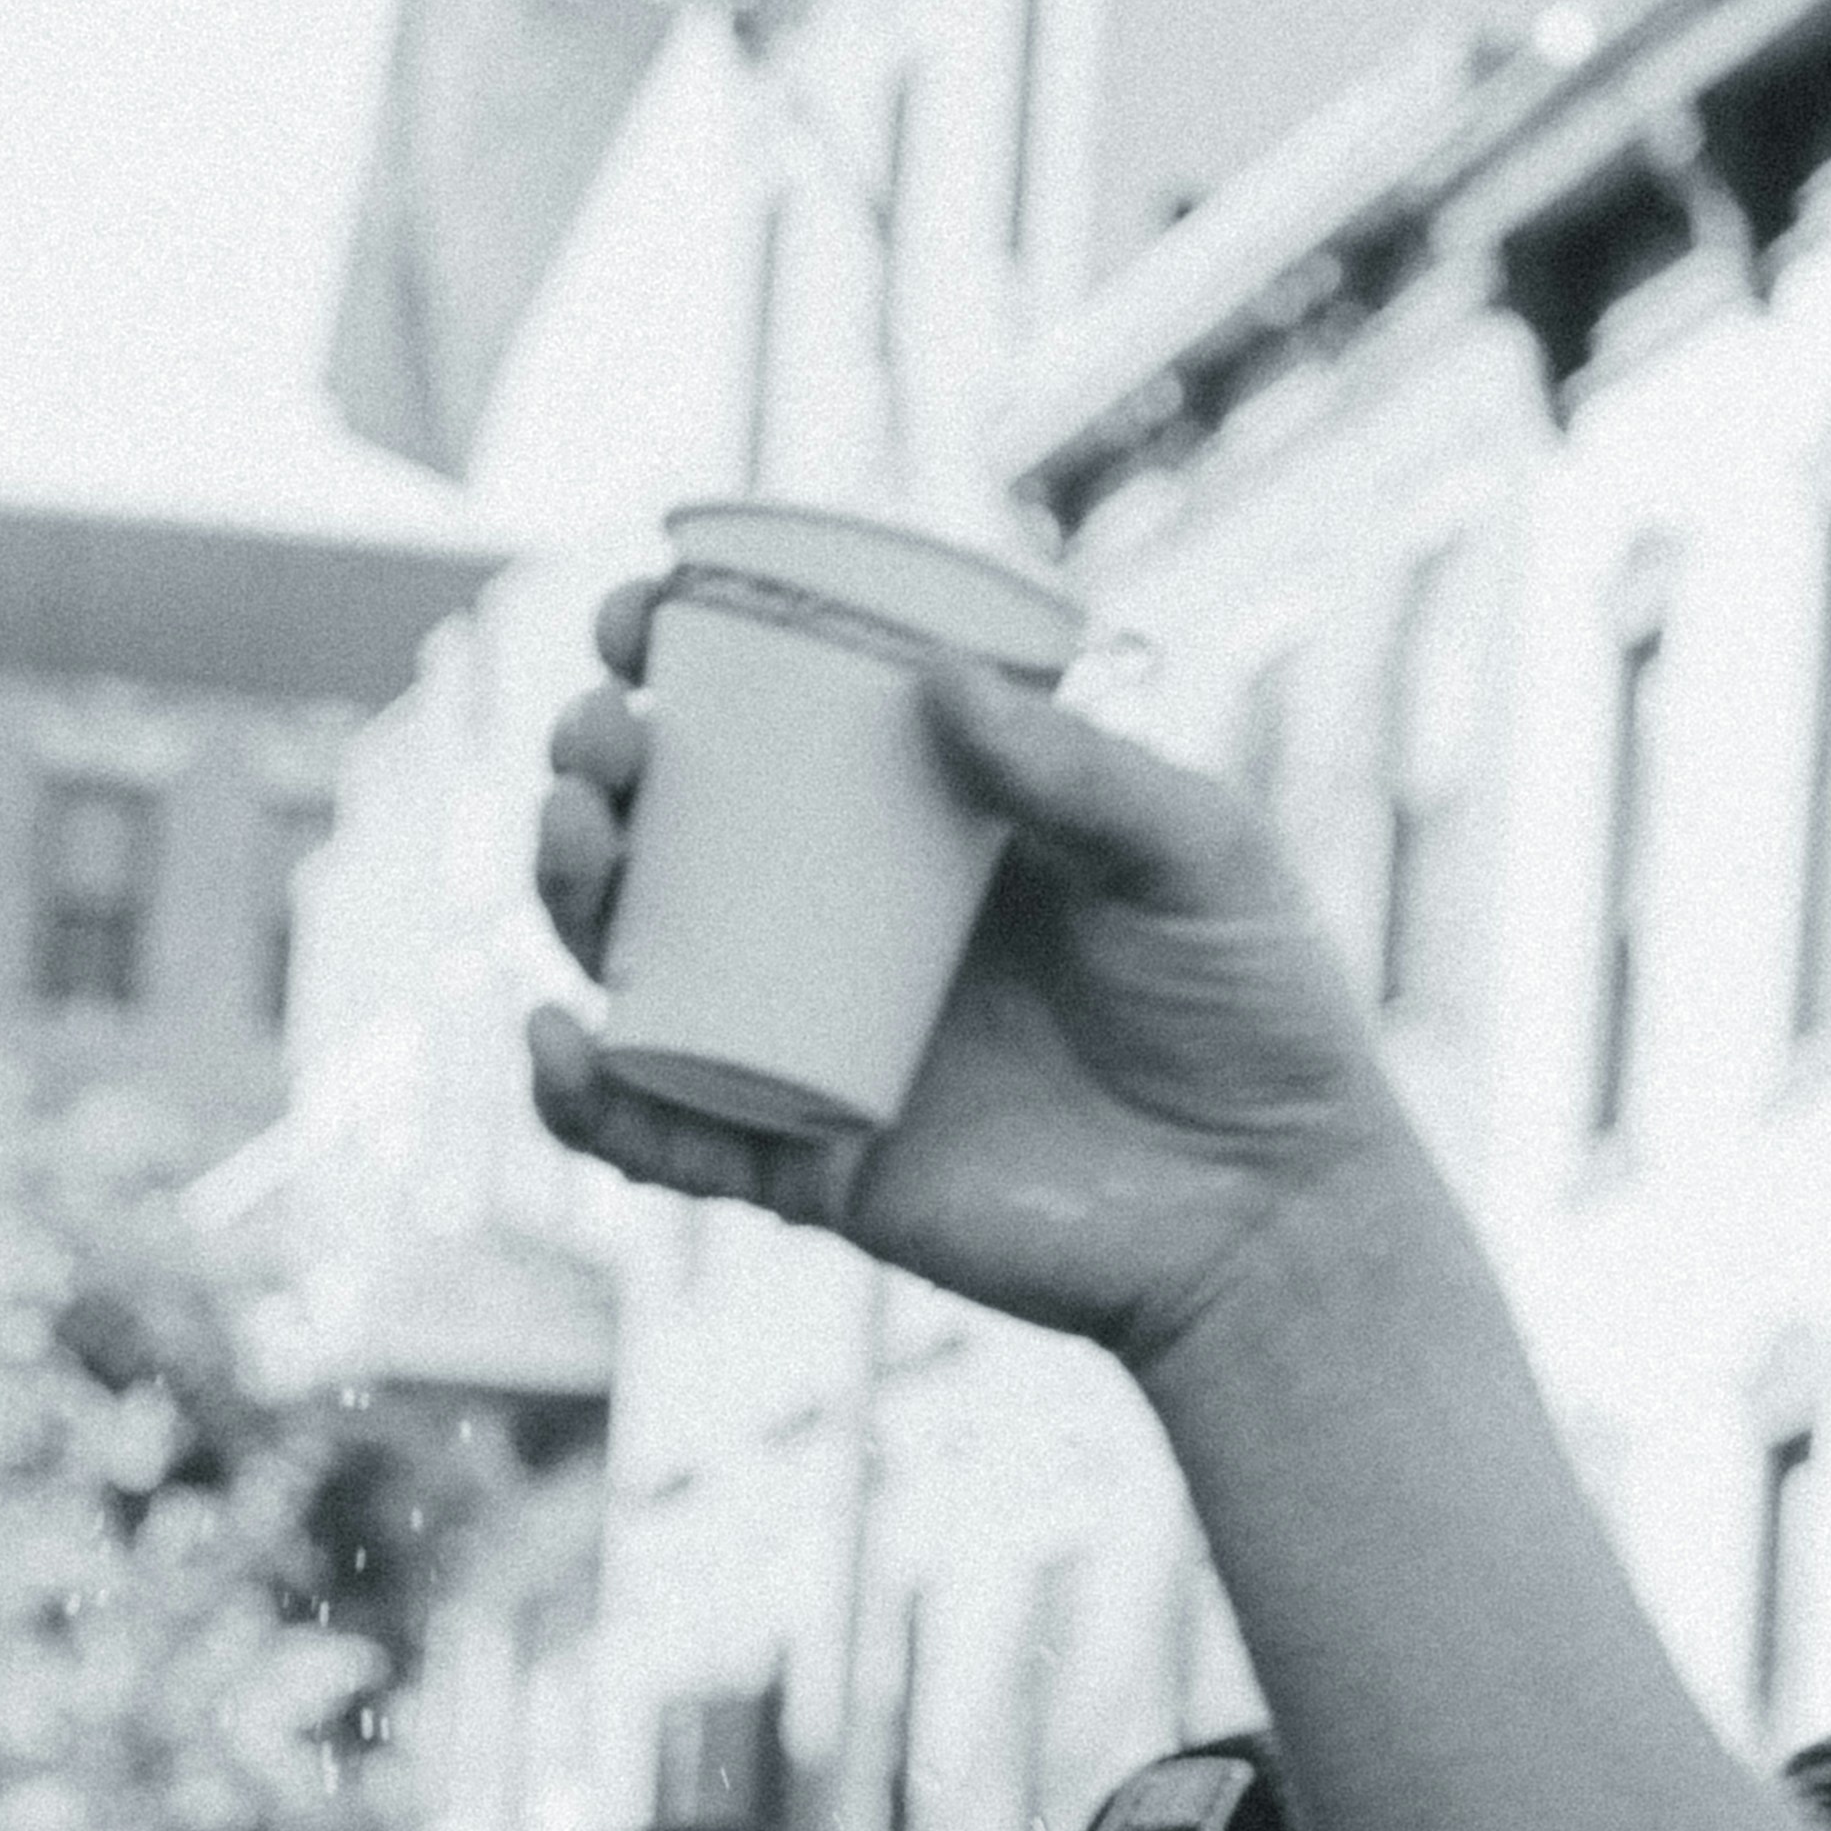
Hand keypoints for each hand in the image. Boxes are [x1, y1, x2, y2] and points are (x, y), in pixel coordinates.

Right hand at [525, 586, 1410, 1376]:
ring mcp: (815, 1050)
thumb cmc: (1255, 1013)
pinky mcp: (812, 1169)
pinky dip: (588, 1101)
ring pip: (642, 971)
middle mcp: (847, 934)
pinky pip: (668, 1139)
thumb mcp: (1192, 855)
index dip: (677, 666)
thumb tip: (933, 683)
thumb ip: (1081, 772)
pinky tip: (556, 1039)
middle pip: (671, 840)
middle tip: (598, 737)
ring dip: (569, 899)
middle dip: (597, 774)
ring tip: (569, 836)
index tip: (637, 617)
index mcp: (922, 833)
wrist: (1274, 1213)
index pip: (770, 728)